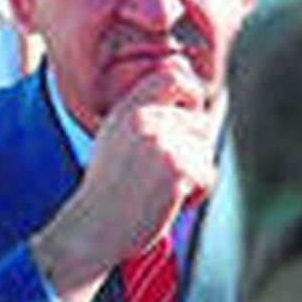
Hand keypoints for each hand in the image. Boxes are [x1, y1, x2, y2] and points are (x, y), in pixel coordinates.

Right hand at [29, 68, 218, 301]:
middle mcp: (144, 119)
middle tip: (163, 173)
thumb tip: (189, 89)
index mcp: (128, 109)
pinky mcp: (177, 166)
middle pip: (199, 121)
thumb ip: (146, 115)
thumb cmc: (109, 192)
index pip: (173, 73)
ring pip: (205, 151)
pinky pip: (207, 175)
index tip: (189, 111)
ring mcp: (161, 141)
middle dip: (193, 150)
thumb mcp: (117, 139)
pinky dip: (195, 194)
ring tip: (160, 189)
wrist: (93, 229)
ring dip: (193, 174)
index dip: (191, 90)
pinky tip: (167, 202)